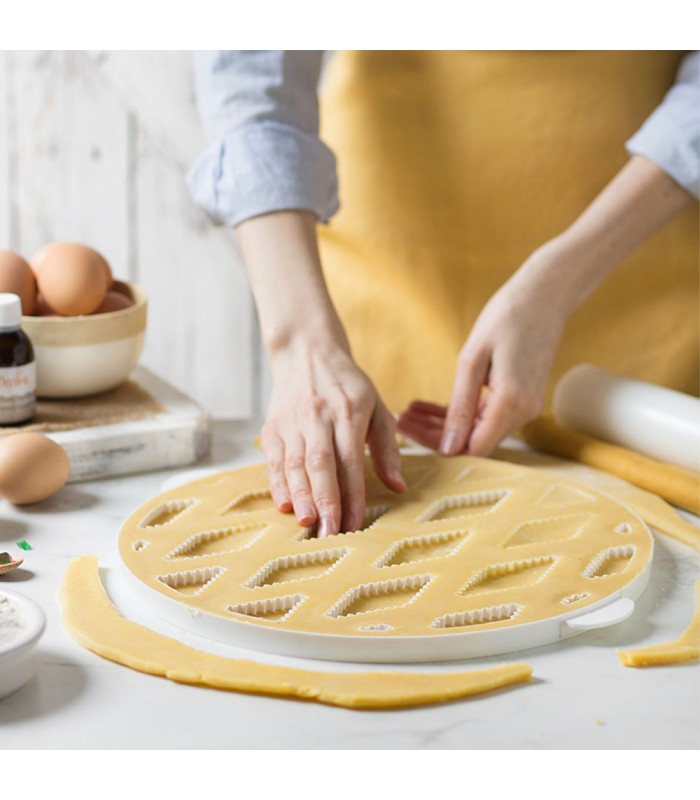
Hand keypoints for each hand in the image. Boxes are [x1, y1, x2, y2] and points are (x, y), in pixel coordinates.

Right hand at [262, 340, 405, 536]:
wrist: (306, 353)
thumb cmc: (347, 386)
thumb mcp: (377, 407)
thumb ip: (387, 448)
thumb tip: (399, 486)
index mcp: (349, 411)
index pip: (351, 460)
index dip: (353, 494)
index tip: (355, 523)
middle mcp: (318, 417)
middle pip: (321, 464)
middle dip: (325, 501)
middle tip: (330, 533)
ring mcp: (292, 422)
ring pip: (295, 464)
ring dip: (301, 496)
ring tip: (308, 523)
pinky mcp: (272, 428)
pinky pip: (274, 460)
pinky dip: (278, 484)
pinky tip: (285, 505)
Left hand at [397, 247, 567, 454]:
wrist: (544, 295)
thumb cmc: (507, 317)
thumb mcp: (472, 360)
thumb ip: (460, 407)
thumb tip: (448, 448)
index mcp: (512, 403)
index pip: (473, 448)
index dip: (439, 445)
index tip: (407, 430)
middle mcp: (524, 412)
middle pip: (473, 441)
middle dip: (434, 433)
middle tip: (401, 419)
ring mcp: (526, 407)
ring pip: (478, 430)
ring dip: (443, 423)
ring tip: (410, 411)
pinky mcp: (522, 399)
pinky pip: (487, 415)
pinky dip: (461, 412)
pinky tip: (430, 406)